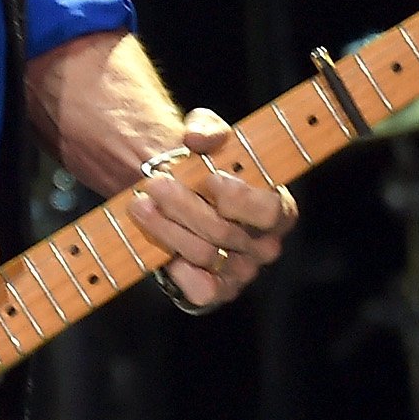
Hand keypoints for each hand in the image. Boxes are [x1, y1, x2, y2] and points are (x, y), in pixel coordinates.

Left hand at [128, 108, 296, 310]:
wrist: (179, 195)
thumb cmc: (203, 165)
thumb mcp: (207, 135)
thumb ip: (208, 128)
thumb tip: (198, 139)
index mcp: (278, 209)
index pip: (267, 210)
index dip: (238, 197)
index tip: (209, 178)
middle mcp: (265, 245)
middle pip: (224, 231)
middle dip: (183, 206)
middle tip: (154, 183)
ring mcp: (243, 272)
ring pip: (203, 254)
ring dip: (166, 229)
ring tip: (140, 204)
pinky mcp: (218, 291)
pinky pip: (202, 291)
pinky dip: (179, 271)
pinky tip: (161, 250)